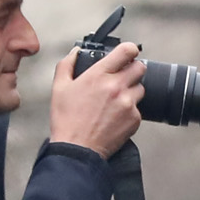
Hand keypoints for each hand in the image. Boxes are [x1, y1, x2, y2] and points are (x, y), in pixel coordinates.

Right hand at [47, 39, 144, 157]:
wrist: (77, 149)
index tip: (129, 53)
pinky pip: (138, 109)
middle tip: (123, 77)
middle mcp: (116, 87)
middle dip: (133, 69)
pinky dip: (130, 110)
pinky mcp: (134, 119)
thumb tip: (76, 52)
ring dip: (132, 91)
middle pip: (140, 68)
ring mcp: (128, 103)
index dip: (130, 49)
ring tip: (116, 100)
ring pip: (140, 88)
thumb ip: (67, 64)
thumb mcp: (59, 88)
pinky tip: (115, 116)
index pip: (127, 51)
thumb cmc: (67, 120)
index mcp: (99, 75)